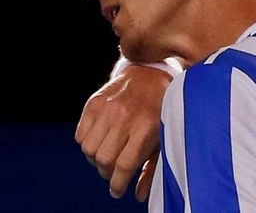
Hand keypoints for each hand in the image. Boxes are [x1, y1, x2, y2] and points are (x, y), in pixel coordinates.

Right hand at [74, 64, 172, 200]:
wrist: (150, 73)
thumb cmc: (160, 108)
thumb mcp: (163, 136)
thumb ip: (152, 167)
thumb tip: (138, 196)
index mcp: (146, 127)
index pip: (124, 165)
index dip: (118, 184)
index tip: (117, 190)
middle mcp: (125, 117)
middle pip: (104, 160)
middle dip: (107, 172)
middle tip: (113, 171)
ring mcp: (107, 109)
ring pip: (89, 149)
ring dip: (95, 159)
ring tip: (107, 154)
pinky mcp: (94, 102)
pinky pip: (80, 135)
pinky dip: (87, 143)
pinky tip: (100, 139)